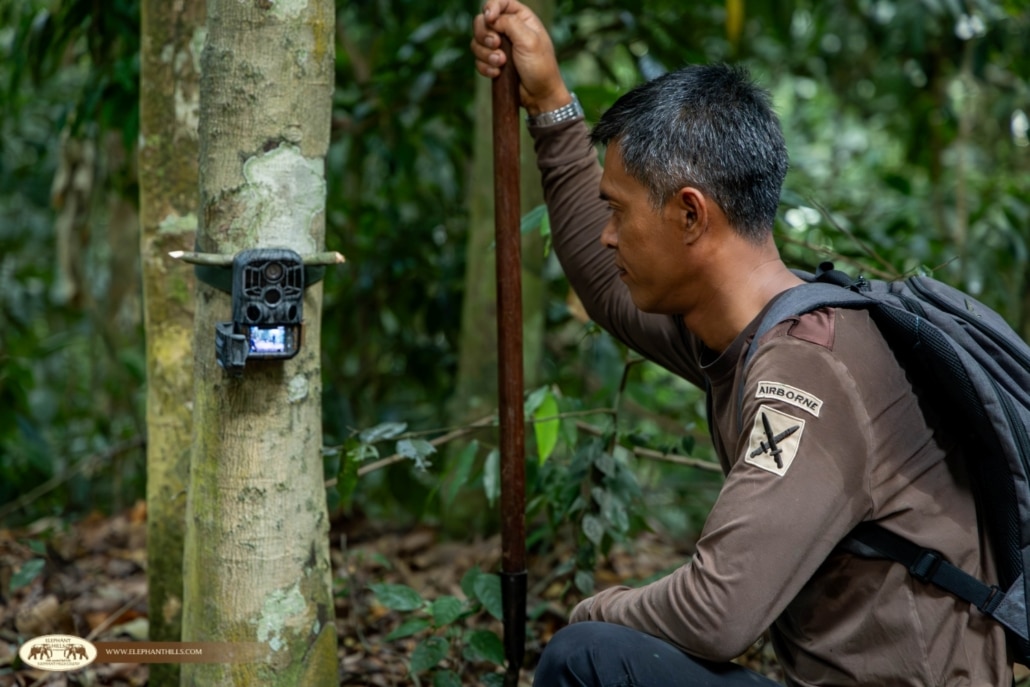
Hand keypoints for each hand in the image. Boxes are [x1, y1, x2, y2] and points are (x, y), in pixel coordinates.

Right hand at [471, 0, 572, 115]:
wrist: (540, 95)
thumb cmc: (540, 66)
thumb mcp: (529, 40)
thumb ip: (509, 23)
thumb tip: (491, 19)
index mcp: (521, 18)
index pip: (499, 2)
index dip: (490, 7)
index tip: (490, 19)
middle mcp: (508, 30)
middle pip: (482, 21)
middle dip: (485, 35)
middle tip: (496, 46)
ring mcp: (499, 47)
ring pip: (477, 42)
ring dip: (486, 54)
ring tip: (501, 63)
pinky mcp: (493, 62)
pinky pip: (478, 59)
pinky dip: (485, 67)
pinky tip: (497, 73)